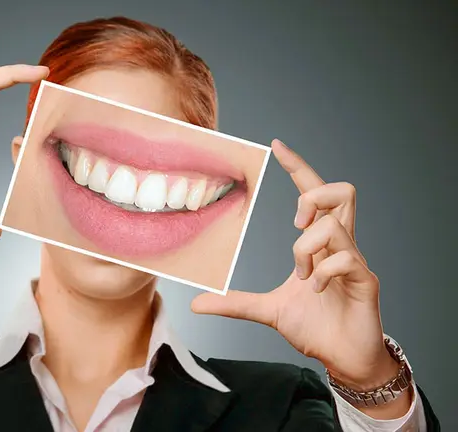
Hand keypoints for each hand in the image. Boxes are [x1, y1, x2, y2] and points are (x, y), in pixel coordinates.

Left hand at [191, 140, 399, 392]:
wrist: (342, 357)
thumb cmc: (315, 327)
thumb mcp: (267, 310)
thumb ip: (234, 302)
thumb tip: (196, 304)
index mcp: (319, 244)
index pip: (314, 193)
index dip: (298, 167)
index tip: (276, 146)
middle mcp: (340, 245)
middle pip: (342, 191)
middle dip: (312, 196)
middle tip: (294, 223)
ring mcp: (355, 261)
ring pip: (334, 225)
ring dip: (306, 247)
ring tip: (303, 275)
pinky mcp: (366, 281)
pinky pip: (346, 259)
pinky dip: (322, 273)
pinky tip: (316, 291)